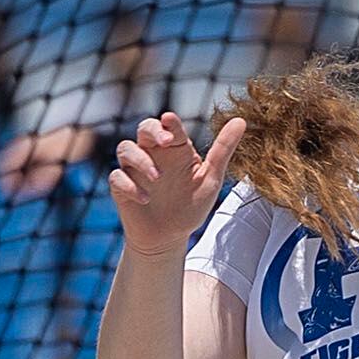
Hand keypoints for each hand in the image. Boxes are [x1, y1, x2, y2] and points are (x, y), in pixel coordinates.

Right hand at [108, 111, 245, 254]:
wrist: (170, 237)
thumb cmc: (191, 205)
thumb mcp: (211, 178)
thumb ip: (223, 149)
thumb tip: (241, 120)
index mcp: (175, 149)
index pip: (169, 126)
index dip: (169, 122)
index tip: (171, 121)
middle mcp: (153, 154)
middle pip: (144, 128)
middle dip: (152, 131)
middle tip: (165, 142)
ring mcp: (135, 170)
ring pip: (126, 148)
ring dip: (140, 159)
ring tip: (157, 177)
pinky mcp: (122, 188)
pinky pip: (117, 177)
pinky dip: (129, 186)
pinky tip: (145, 198)